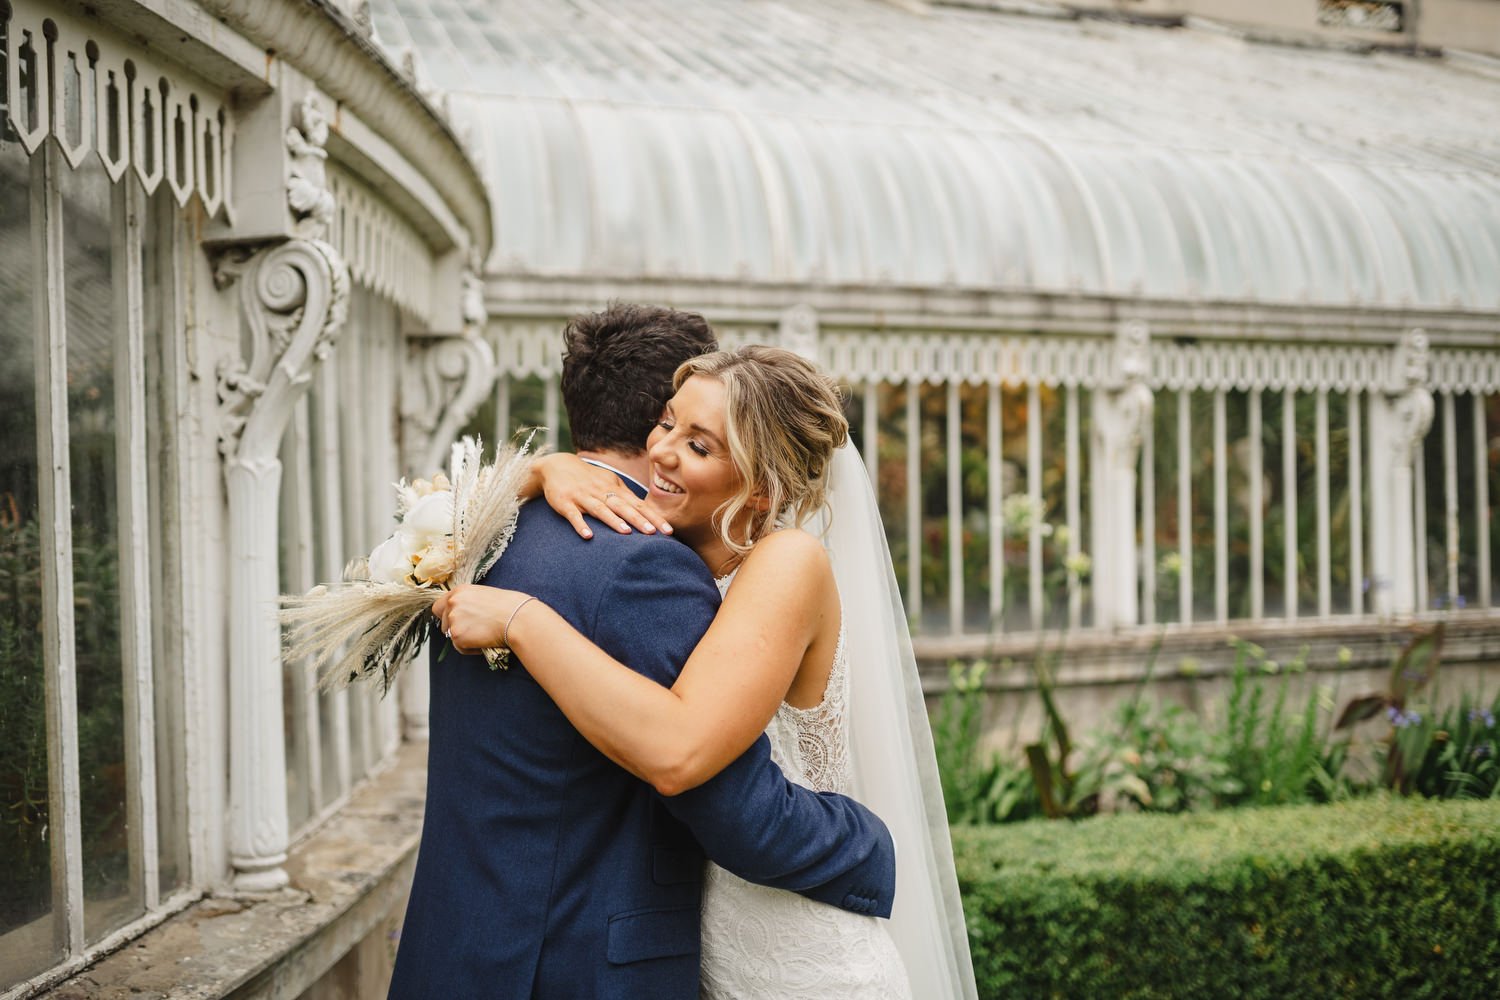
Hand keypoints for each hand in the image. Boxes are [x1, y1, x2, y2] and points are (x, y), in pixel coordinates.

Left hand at [432, 584, 533, 654]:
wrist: (517, 618)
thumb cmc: (509, 607)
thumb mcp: (484, 596)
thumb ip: (469, 602)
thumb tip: (465, 615)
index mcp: (459, 591)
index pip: (440, 606)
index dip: (447, 615)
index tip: (457, 621)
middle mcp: (452, 603)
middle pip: (444, 622)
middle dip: (455, 628)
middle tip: (472, 631)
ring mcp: (453, 620)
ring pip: (452, 635)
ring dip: (465, 638)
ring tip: (483, 635)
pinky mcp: (457, 636)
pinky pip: (460, 647)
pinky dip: (471, 648)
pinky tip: (485, 641)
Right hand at [534, 453, 672, 538]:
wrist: (557, 466)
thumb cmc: (589, 479)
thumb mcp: (610, 484)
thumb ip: (626, 498)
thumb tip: (648, 513)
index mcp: (615, 489)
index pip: (639, 505)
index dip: (654, 517)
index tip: (669, 531)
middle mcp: (601, 492)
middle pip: (623, 507)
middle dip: (639, 519)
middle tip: (653, 533)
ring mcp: (583, 497)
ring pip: (601, 509)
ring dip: (613, 521)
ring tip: (626, 532)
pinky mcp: (565, 502)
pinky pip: (573, 515)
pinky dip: (581, 525)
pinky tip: (588, 536)